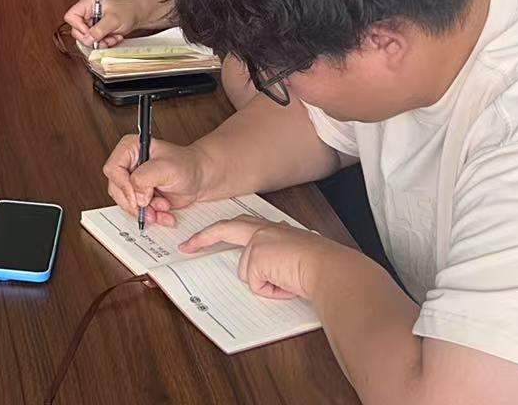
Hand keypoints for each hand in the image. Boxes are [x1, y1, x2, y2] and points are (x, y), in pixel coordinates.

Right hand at [65, 0, 143, 48]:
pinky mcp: (96, 30)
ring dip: (99, 41)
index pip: (71, 17)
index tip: (90, 32)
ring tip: (111, 37)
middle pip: (76, 30)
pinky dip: (103, 42)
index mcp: (87, 4)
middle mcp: (86, 12)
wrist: (137, 14)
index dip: (78, 27)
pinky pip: (93, 41)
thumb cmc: (127, 10)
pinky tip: (112, 38)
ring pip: (86, 38)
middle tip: (102, 38)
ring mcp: (91, 22)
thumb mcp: (113, 20)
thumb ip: (99, 29)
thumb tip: (88, 38)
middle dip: (91, 38)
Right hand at [102, 135, 205, 228]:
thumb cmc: (186, 165)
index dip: (123, 185)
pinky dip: (151, 216)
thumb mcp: (166, 168)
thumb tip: (136, 196)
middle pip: (116, 188)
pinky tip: (164, 213)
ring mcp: (132, 181)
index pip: (113, 168)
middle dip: (135, 202)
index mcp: (131, 148)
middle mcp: (128, 164)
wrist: (199, 178)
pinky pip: (136, 211)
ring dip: (145, 210)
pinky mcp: (139, 196)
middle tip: (150, 206)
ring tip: (163, 206)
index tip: (137, 198)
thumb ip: (145, 178)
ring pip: (125, 202)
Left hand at [180, 215, 348, 301]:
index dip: (222, 231)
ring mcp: (259, 242)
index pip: (242, 226)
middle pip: (226, 229)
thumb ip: (275, 259)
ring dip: (266, 283)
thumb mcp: (294, 258)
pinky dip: (271, 291)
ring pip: (247, 272)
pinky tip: (287, 284)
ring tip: (289, 280)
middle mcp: (265, 230)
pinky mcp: (256, 257)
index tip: (205, 236)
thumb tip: (264, 274)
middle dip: (203, 238)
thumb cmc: (321, 267)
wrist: (331, 269)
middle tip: (186, 247)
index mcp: (274, 229)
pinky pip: (256, 285)